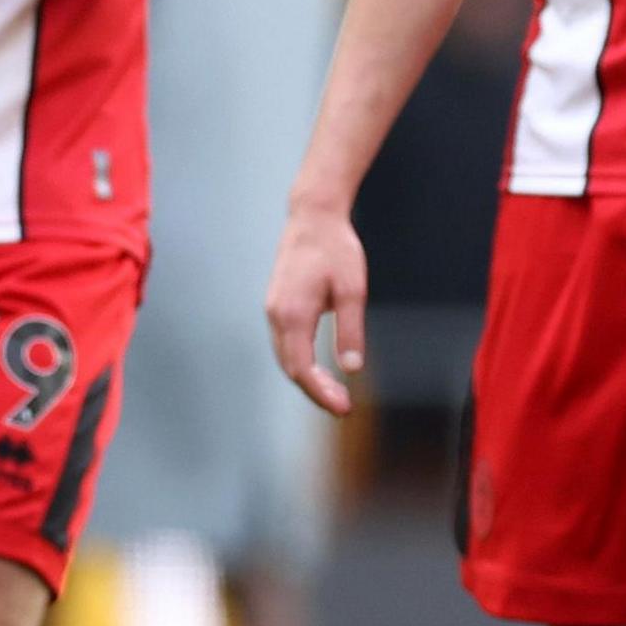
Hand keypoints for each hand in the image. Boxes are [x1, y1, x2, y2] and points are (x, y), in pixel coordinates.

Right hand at [265, 203, 370, 417]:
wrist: (313, 217)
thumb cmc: (337, 249)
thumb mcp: (352, 289)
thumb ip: (350, 330)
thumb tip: (352, 369)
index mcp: (293, 314)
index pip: (302, 368)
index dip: (321, 393)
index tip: (343, 408)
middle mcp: (276, 316)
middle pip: (291, 368)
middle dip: (316, 391)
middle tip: (344, 407)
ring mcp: (273, 310)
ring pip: (285, 357)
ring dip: (308, 379)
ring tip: (335, 394)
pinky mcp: (277, 306)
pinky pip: (285, 344)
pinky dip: (301, 362)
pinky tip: (321, 369)